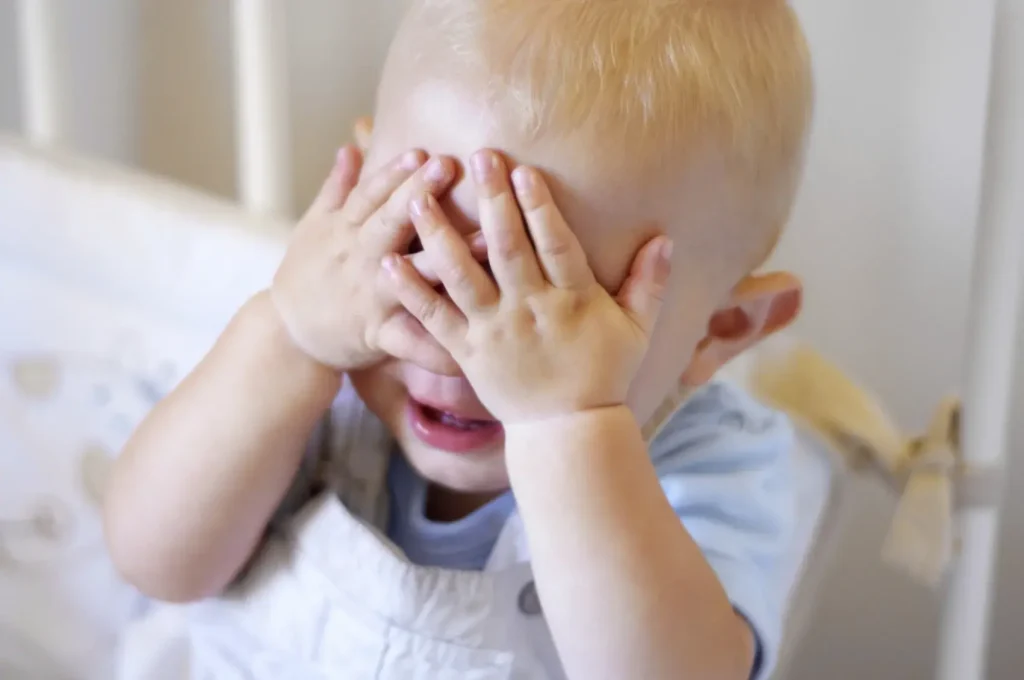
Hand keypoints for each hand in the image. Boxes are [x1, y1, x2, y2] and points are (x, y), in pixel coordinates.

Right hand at [270, 145, 481, 373]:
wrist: (287, 334)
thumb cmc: (306, 275)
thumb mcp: (314, 227)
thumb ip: (338, 189)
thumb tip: (352, 147)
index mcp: (348, 230)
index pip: (371, 194)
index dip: (394, 171)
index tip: (421, 149)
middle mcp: (361, 259)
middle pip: (390, 222)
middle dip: (419, 194)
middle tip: (449, 165)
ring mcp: (371, 296)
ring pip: (412, 274)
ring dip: (447, 259)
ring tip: (486, 243)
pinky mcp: (378, 333)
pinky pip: (410, 342)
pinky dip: (436, 348)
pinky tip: (467, 347)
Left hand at [383, 150, 673, 423]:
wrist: (567, 431)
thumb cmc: (603, 376)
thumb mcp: (636, 330)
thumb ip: (648, 283)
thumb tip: (666, 239)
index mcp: (572, 299)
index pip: (555, 243)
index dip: (539, 206)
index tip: (522, 169)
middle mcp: (529, 310)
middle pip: (507, 248)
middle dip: (491, 201)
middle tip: (475, 157)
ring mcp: (494, 331)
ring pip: (462, 276)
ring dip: (438, 235)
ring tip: (416, 197)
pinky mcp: (467, 352)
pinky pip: (435, 318)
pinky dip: (410, 291)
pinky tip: (387, 262)